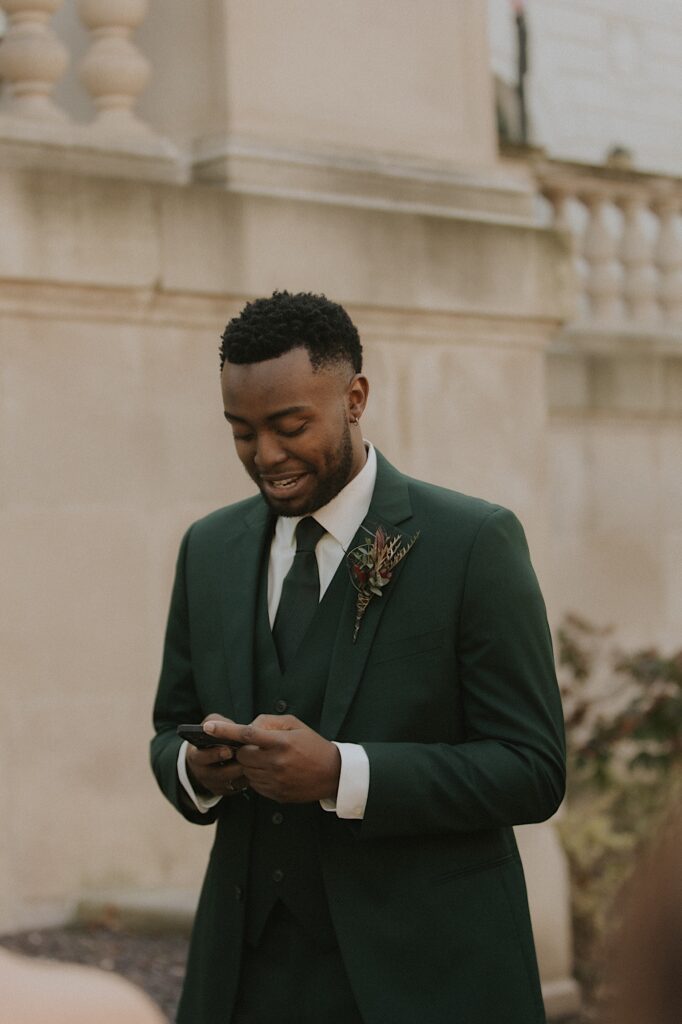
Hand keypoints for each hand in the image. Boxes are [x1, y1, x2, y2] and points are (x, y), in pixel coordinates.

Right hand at [184, 714, 248, 797]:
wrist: (207, 758)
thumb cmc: (210, 738)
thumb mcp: (209, 725)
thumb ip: (218, 723)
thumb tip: (231, 726)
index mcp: (196, 757)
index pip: (202, 757)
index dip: (215, 754)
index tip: (228, 750)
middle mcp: (203, 773)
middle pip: (218, 774)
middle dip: (232, 766)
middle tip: (246, 758)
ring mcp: (214, 784)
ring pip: (230, 782)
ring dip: (243, 773)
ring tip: (256, 763)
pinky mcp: (225, 791)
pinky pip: (238, 787)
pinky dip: (247, 779)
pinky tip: (257, 770)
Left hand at [203, 714, 340, 802]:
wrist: (332, 774)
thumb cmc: (312, 745)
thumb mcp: (295, 725)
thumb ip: (269, 722)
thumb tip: (247, 727)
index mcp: (281, 742)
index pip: (246, 735)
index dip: (225, 731)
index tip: (207, 727)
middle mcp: (276, 763)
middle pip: (242, 755)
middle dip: (243, 749)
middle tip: (255, 746)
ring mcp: (275, 781)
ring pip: (246, 771)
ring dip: (249, 764)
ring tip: (267, 759)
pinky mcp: (276, 794)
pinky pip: (254, 785)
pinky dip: (256, 776)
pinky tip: (272, 771)